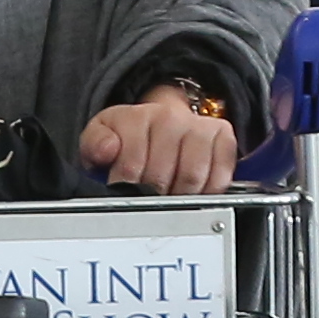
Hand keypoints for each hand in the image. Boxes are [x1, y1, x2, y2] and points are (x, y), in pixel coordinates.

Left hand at [77, 83, 236, 192]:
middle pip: (162, 177)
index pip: (132, 165)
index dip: (125, 187)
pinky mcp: (224, 139)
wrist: (163, 119)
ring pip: (192, 180)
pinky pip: (220, 178)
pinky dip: (206, 193)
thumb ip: (94, 144)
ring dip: (178, 199)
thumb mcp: (101, 135)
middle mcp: (171, 119)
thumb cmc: (130, 135)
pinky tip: (192, 193)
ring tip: (167, 198)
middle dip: (151, 197)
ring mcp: (201, 128)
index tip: (122, 193)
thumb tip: (107, 151)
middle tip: (145, 200)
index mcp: (138, 117)